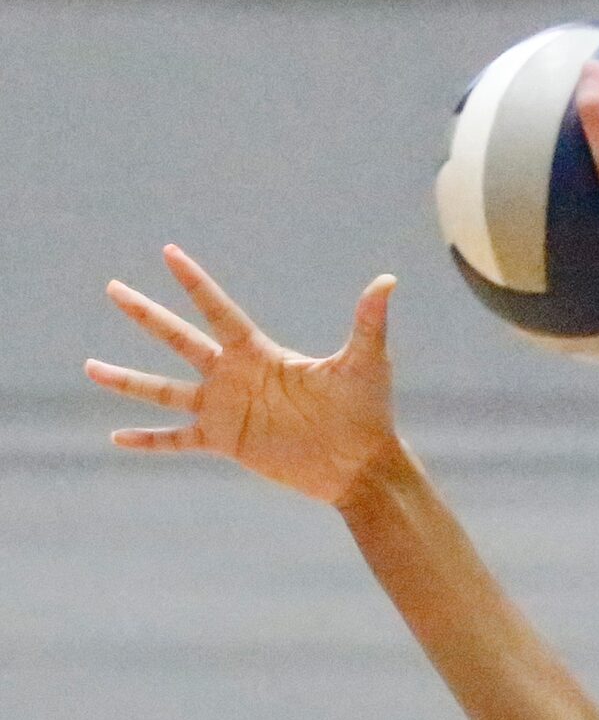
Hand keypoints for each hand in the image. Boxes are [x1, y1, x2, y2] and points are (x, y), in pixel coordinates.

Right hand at [86, 246, 399, 507]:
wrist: (361, 466)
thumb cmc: (367, 413)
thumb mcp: (366, 364)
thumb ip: (368, 322)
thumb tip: (388, 279)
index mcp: (260, 353)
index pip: (218, 310)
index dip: (194, 283)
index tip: (168, 252)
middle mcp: (235, 376)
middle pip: (179, 338)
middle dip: (147, 314)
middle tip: (111, 287)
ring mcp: (227, 409)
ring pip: (165, 389)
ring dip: (128, 380)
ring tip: (90, 366)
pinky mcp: (226, 442)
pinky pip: (178, 440)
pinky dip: (148, 440)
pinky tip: (116, 438)